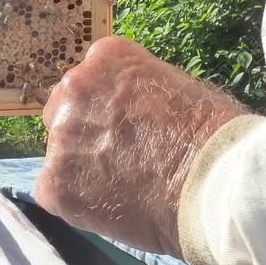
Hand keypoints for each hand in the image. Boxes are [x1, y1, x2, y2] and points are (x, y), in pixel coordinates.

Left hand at [35, 37, 245, 255]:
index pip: (91, 79)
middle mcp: (74, 87)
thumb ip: (140, 92)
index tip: (129, 126)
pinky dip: (75, 201)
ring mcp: (60, 135)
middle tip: (117, 156)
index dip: (109, 107)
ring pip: (59, 151)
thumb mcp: (179, 88)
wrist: (212, 186)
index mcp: (106, 57)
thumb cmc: (213, 137)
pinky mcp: (54, 182)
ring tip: (122, 186)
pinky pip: (53, 191)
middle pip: (63, 108)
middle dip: (84, 129)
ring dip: (81, 166)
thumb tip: (133, 109)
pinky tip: (109, 207)